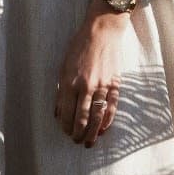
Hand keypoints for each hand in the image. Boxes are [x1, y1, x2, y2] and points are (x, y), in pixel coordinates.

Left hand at [54, 11, 126, 146]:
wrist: (102, 32)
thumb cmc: (79, 47)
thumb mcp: (64, 67)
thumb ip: (61, 90)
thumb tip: (59, 112)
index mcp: (69, 82)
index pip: (66, 112)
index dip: (66, 126)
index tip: (66, 132)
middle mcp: (85, 86)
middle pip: (81, 118)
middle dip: (77, 133)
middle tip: (76, 141)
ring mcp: (101, 86)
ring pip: (96, 117)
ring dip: (92, 133)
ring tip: (88, 142)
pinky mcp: (114, 84)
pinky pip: (111, 108)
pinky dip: (107, 121)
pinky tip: (102, 129)